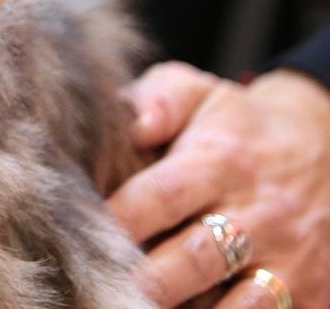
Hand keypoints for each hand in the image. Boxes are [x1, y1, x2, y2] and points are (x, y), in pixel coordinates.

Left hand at [108, 62, 329, 307]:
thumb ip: (157, 100)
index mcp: (220, 162)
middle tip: (101, 286)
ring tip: (143, 307)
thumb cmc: (238, 123)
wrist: (329, 145)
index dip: (118, 220)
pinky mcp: (313, 291)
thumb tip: (131, 124)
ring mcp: (290, 258)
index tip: (75, 233)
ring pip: (240, 303)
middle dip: (147, 280)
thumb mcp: (198, 92)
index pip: (162, 196)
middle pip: (196, 260)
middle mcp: (259, 214)